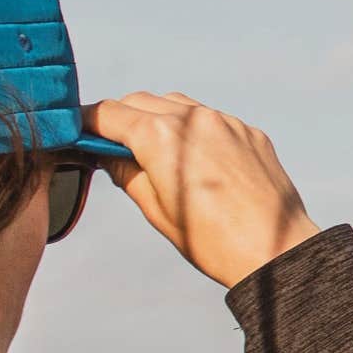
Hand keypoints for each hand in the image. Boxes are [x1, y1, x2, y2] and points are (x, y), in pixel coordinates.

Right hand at [85, 94, 320, 286]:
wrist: (274, 251)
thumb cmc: (211, 241)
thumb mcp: (156, 210)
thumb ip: (127, 174)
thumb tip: (109, 155)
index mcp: (160, 136)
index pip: (109, 113)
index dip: (87, 122)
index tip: (78, 132)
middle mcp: (192, 117)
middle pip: (140, 102)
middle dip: (120, 118)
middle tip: (110, 144)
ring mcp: (225, 121)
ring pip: (177, 104)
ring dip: (157, 117)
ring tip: (151, 150)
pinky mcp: (249, 131)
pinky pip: (210, 119)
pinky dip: (192, 129)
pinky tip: (193, 158)